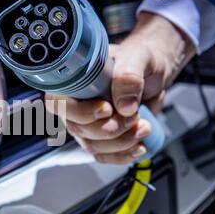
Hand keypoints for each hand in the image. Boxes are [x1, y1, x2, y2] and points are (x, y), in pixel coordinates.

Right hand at [46, 12, 195, 163]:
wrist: (155, 72)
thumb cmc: (141, 58)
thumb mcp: (138, 57)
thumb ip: (129, 77)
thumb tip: (124, 106)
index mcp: (75, 81)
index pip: (59, 103)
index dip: (79, 112)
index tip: (106, 109)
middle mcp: (77, 104)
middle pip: (78, 129)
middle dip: (108, 129)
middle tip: (133, 116)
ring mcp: (88, 123)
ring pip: (92, 145)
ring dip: (120, 143)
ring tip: (143, 127)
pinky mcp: (103, 138)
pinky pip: (104, 155)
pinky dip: (122, 155)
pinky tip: (139, 147)